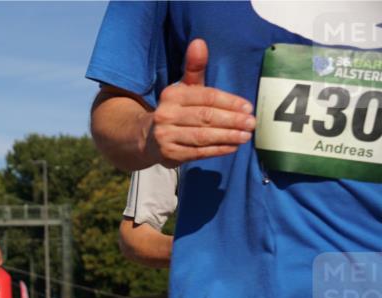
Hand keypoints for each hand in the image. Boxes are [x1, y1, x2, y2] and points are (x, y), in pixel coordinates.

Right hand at [146, 39, 254, 166]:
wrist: (148, 138)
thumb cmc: (176, 109)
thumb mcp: (184, 87)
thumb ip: (195, 67)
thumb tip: (199, 42)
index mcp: (172, 95)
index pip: (206, 97)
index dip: (229, 102)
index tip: (248, 107)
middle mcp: (166, 115)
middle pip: (206, 117)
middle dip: (232, 120)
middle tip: (251, 123)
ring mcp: (166, 136)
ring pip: (203, 136)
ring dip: (228, 136)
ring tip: (245, 136)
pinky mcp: (169, 154)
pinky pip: (198, 152)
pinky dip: (218, 149)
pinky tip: (232, 146)